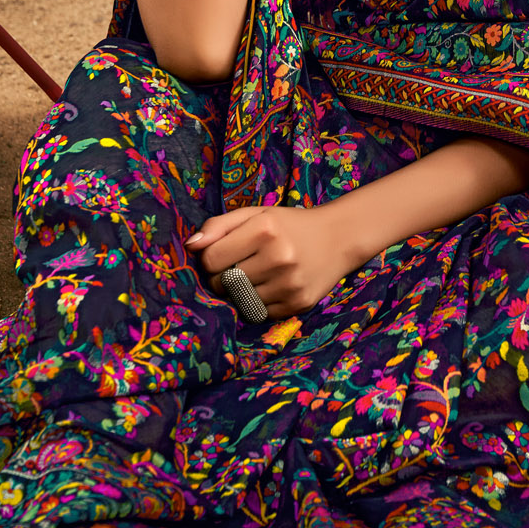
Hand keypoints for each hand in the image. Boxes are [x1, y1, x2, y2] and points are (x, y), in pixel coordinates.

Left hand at [187, 205, 351, 319]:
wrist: (339, 238)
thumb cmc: (289, 225)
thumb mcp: (256, 214)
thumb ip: (219, 225)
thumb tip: (189, 246)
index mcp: (265, 229)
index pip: (211, 259)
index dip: (211, 258)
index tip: (223, 253)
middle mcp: (279, 257)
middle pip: (222, 283)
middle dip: (221, 277)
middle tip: (238, 266)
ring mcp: (289, 283)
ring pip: (239, 301)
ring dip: (238, 292)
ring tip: (255, 276)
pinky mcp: (298, 304)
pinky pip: (259, 313)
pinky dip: (257, 303)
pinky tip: (270, 286)